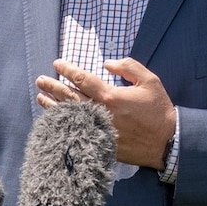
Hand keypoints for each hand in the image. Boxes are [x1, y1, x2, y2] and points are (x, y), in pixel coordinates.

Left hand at [36, 58, 175, 169]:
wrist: (166, 142)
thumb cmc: (158, 110)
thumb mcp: (149, 80)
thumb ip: (128, 67)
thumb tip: (107, 63)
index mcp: (111, 96)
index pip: (82, 79)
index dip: (68, 70)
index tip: (57, 63)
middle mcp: (101, 113)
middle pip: (70, 97)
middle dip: (53, 87)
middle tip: (40, 80)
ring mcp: (99, 129)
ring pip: (70, 115)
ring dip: (53, 105)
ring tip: (40, 98)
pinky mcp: (100, 142)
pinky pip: (77, 131)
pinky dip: (64, 124)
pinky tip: (55, 120)